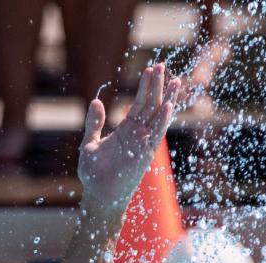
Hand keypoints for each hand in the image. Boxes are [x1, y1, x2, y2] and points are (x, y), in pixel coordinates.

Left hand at [77, 64, 180, 218]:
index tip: (151, 69)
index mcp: (126, 130)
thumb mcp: (89, 143)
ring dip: (166, 99)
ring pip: (157, 117)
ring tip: (175, 80)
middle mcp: (137, 134)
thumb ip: (94, 123)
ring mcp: (143, 143)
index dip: (146, 86)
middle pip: (151, 105)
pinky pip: (155, 135)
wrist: (98, 194)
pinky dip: (162, 120)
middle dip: (157, 85)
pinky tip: (168, 106)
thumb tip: (96, 101)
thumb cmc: (94, 173)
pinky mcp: (144, 154)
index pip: (139, 103)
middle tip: (162, 65)